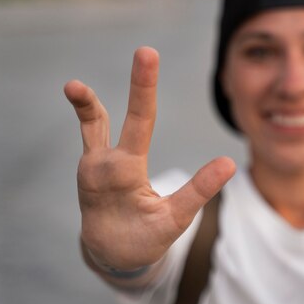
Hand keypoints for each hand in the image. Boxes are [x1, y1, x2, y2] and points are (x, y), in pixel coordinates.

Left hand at [64, 47, 234, 269]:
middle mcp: (101, 164)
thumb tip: (229, 163)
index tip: (148, 54)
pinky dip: (91, 112)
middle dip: (137, 84)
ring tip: (73, 85)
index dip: (145, 86)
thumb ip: (199, 190)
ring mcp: (92, 163)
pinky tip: (84, 95)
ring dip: (87, 102)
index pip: (140, 122)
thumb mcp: (174, 220)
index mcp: (122, 175)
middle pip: (114, 116)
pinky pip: (92, 131)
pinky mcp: (92, 163)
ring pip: (93, 122)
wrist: (107, 253)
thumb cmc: (143, 239)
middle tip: (147, 51)